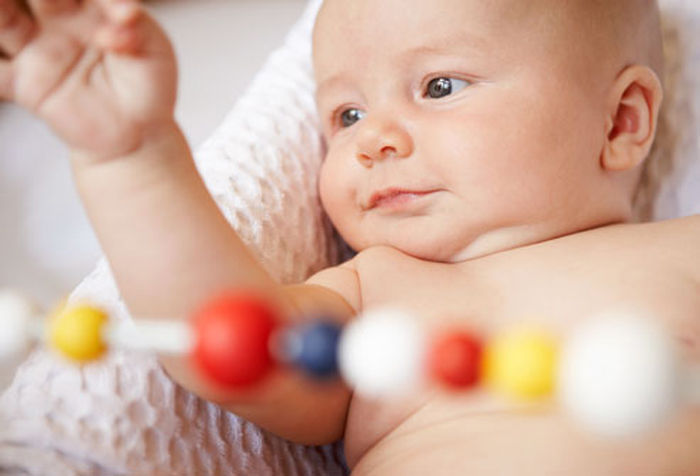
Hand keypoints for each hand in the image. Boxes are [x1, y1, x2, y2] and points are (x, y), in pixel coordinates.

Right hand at [0, 0, 177, 159]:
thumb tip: (126, 15)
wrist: (135, 131)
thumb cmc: (147, 84)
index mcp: (92, 6)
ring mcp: (38, 49)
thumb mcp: (154, 52)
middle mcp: (59, 21)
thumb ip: (138, 28)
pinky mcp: (25, 83)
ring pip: (5, 21)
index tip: (116, 12)